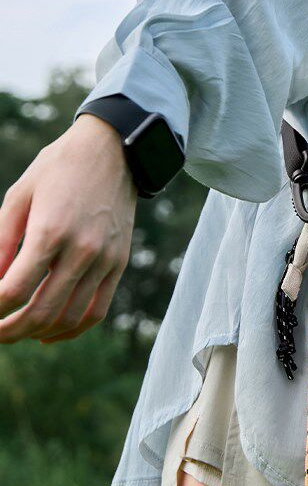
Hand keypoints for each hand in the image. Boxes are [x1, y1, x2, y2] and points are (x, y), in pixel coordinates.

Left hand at [0, 114, 136, 342]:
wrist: (114, 152)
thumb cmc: (58, 169)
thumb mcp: (19, 197)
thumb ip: (1, 242)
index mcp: (51, 231)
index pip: (14, 290)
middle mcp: (83, 250)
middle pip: (41, 311)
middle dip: (9, 330)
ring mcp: (105, 260)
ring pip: (69, 317)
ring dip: (36, 332)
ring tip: (15, 330)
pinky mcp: (119, 263)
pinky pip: (97, 310)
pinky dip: (71, 329)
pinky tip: (48, 333)